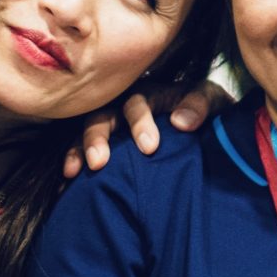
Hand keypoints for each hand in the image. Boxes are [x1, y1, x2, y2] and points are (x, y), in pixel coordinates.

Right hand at [63, 79, 232, 177]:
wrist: (204, 130)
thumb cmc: (207, 113)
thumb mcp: (212, 100)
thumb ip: (200, 104)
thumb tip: (181, 123)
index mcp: (150, 94)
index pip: (138, 103)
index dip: (140, 123)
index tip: (149, 148)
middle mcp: (124, 106)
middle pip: (103, 115)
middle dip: (98, 137)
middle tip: (99, 163)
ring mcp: (112, 125)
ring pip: (86, 131)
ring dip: (78, 150)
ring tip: (73, 172)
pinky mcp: (106, 145)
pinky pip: (81, 150)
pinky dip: (72, 162)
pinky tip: (65, 182)